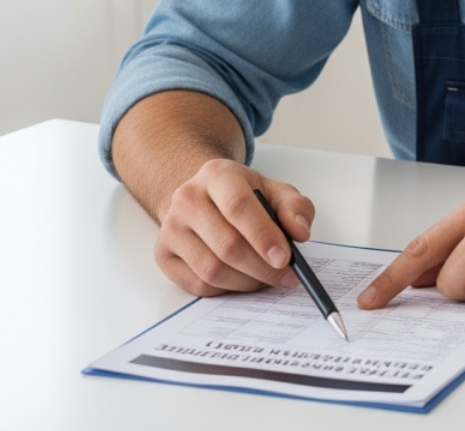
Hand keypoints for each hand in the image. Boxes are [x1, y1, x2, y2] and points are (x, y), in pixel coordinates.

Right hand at [154, 158, 316, 295]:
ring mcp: (171, 228)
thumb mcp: (275, 191)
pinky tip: (243, 279)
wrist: (205, 199)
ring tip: (266, 278)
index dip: (263, 236)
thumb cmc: (243, 196)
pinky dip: (227, 289)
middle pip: (226, 244)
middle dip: (262, 267)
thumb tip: (300, 233)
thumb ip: (295, 208)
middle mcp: (187, 199)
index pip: (237, 207)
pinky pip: (199, 285)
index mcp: (217, 175)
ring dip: (247, 282)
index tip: (285, 258)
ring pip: (212, 269)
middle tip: (286, 275)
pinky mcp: (164, 255)